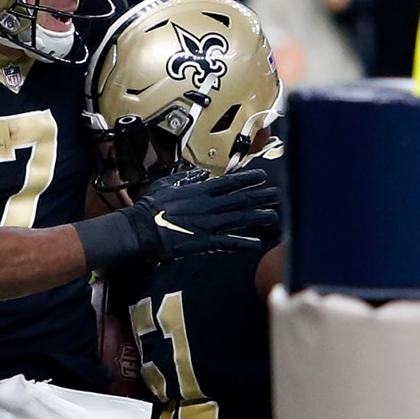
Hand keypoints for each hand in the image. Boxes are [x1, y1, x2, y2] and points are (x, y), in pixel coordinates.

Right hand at [126, 168, 279, 259]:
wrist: (142, 228)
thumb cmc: (151, 206)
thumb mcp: (167, 184)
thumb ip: (185, 178)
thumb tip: (199, 175)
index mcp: (200, 191)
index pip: (229, 183)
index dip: (248, 179)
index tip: (262, 176)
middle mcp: (208, 206)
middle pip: (240, 200)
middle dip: (260, 197)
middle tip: (277, 194)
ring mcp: (207, 224)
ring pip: (238, 219)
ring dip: (257, 217)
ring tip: (274, 216)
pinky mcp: (203, 242)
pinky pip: (226, 242)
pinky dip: (241, 243)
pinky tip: (256, 243)